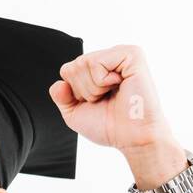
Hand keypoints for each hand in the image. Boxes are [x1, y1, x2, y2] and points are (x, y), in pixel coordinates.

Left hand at [50, 45, 192, 192]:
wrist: (133, 138)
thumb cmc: (110, 126)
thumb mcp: (75, 113)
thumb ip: (61, 97)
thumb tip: (58, 83)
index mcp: (99, 68)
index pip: (68, 70)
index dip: (76, 92)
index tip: (97, 102)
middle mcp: (110, 58)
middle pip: (73, 66)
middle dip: (84, 90)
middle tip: (106, 99)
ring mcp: (121, 54)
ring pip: (83, 63)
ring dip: (94, 87)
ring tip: (114, 94)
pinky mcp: (132, 55)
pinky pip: (97, 62)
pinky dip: (102, 80)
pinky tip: (120, 85)